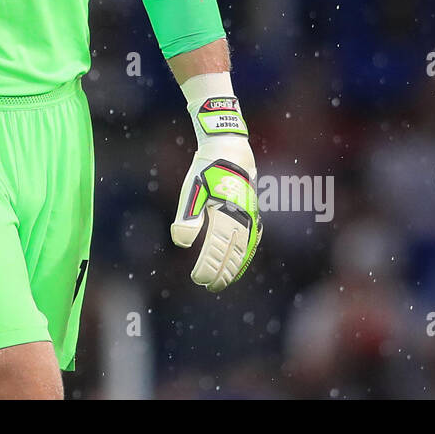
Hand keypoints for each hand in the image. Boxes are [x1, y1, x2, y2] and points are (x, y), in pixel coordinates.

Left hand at [170, 92, 261, 291]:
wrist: (229, 148)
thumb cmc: (206, 169)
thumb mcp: (191, 191)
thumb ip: (188, 217)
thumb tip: (181, 242)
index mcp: (226, 216)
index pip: (217, 251)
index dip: (209, 268)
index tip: (199, 280)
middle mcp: (242, 219)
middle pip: (233, 254)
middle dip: (222, 272)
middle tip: (210, 286)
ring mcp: (251, 215)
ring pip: (245, 248)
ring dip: (235, 266)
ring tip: (226, 279)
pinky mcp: (252, 210)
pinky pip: (253, 238)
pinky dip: (247, 252)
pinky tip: (243, 257)